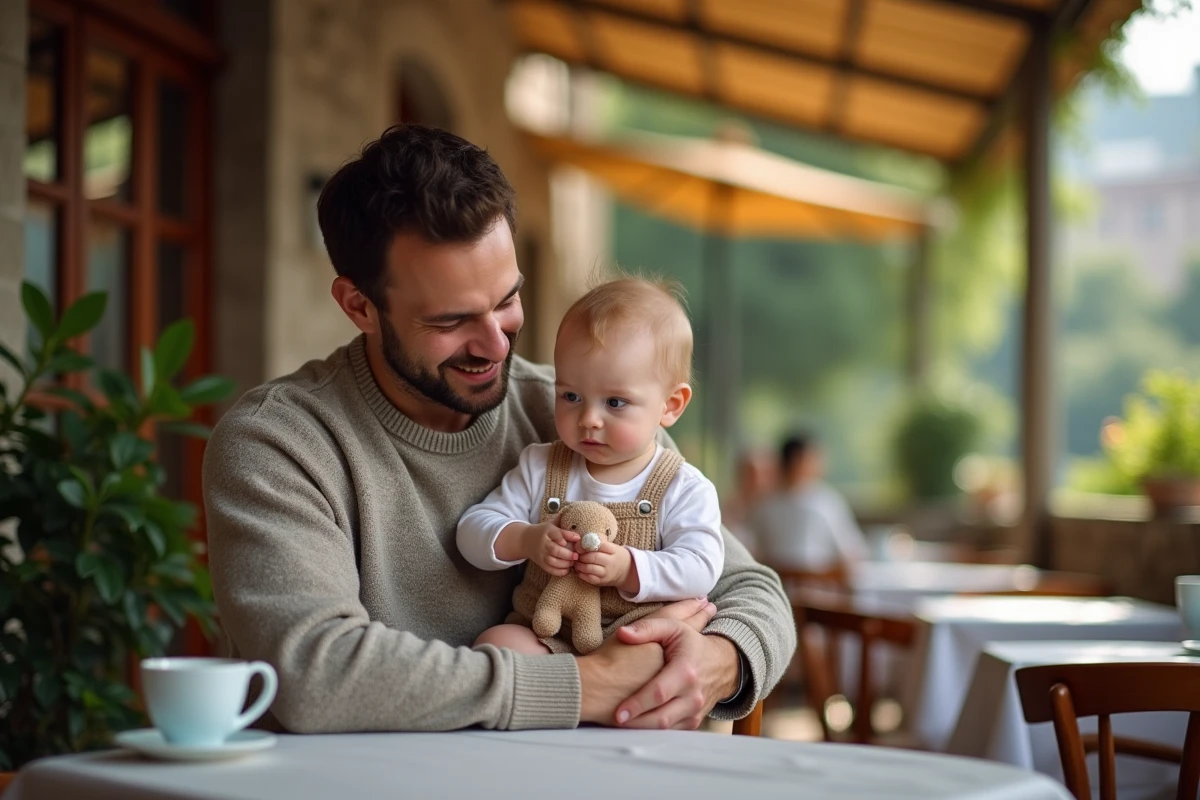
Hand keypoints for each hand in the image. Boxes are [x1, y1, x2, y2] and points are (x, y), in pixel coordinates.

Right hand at [494, 520, 578, 575]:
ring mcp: (541, 554)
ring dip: (565, 563)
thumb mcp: (550, 524)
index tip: (577, 538)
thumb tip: (574, 511)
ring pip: (552, 561)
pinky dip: (559, 571)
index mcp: (547, 531)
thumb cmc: (543, 531)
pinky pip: (550, 570)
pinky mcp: (541, 563)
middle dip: (567, 554)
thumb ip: (561, 520)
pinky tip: (567, 569)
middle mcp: (543, 543)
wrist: (525, 540)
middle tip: (577, 555)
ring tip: (573, 562)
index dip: (566, 536)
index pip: (557, 533)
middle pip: (554, 549)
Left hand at [575, 543, 635, 590]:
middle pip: (594, 557)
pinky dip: (581, 574)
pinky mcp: (603, 581)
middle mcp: (611, 561)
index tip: (578, 546)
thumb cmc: (613, 554)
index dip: (586, 545)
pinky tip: (578, 570)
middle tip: (576, 555)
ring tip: (576, 562)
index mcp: (612, 549)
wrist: (625, 570)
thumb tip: (580, 540)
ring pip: (590, 568)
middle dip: (582, 556)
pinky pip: (590, 578)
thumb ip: (597, 540)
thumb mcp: (610, 545)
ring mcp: (607, 572)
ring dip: (580, 565)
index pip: (599, 544)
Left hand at [575, 598, 716, 725]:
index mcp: (686, 671)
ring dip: (643, 729)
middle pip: (661, 717)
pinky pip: (672, 732)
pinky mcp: (694, 721)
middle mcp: (693, 695)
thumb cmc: (691, 644)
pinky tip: (637, 726)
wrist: (722, 663)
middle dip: (636, 723)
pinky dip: (654, 731)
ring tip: (621, 726)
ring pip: (666, 728)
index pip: (659, 693)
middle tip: (614, 722)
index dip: (637, 704)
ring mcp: (695, 711)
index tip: (618, 713)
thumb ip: (646, 628)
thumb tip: (623, 633)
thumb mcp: (673, 627)